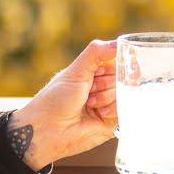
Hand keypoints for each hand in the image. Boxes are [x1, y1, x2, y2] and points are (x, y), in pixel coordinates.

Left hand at [9, 39, 117, 170]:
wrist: (48, 130)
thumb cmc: (56, 99)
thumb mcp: (75, 71)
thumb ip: (96, 53)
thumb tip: (118, 43)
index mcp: (92, 72)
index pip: (116, 60)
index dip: (114, 64)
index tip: (105, 68)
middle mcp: (101, 87)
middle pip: (122, 77)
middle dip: (106, 82)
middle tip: (90, 89)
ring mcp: (107, 104)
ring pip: (125, 92)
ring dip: (107, 96)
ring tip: (90, 103)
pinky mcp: (112, 121)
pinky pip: (125, 109)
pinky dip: (113, 108)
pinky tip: (99, 113)